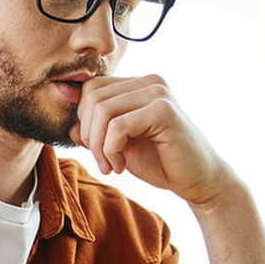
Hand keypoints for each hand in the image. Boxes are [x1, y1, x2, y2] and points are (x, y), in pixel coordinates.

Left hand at [69, 74, 233, 205]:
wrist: (197, 181)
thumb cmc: (159, 162)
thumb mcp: (117, 144)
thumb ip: (95, 130)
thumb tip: (67, 116)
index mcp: (138, 84)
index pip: (91, 89)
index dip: (83, 120)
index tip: (95, 149)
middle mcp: (149, 81)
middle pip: (93, 97)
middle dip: (89, 135)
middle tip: (102, 162)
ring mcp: (158, 92)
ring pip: (103, 110)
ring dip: (99, 145)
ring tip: (110, 165)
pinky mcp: (164, 110)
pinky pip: (119, 126)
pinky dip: (111, 149)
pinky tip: (121, 166)